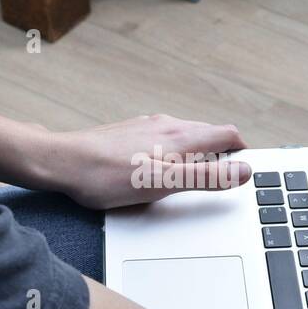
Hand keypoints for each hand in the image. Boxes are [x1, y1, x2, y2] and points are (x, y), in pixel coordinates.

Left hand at [44, 114, 251, 209]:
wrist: (63, 163)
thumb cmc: (108, 177)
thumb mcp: (164, 184)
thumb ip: (206, 177)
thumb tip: (243, 170)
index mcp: (181, 137)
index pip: (227, 135)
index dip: (242, 152)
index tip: (244, 169)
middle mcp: (167, 124)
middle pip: (209, 133)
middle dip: (222, 153)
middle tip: (221, 178)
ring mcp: (148, 125)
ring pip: (186, 134)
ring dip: (197, 151)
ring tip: (191, 175)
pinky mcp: (130, 131)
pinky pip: (163, 137)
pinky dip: (174, 150)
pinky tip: (159, 165)